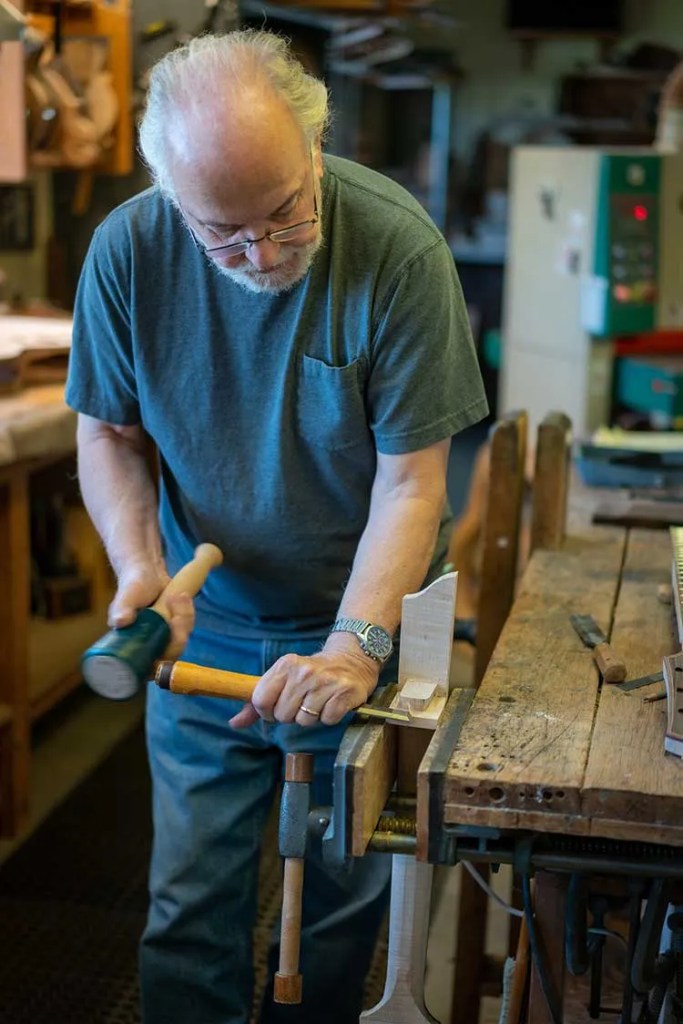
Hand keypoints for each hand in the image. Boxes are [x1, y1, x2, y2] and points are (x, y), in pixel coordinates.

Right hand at [108, 562, 193, 660]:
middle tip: (175, 605)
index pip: (151, 668)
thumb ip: (122, 609)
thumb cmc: (131, 586)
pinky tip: (182, 596)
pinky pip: (187, 626)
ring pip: (181, 639)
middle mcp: (149, 647)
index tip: (168, 635)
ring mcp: (164, 639)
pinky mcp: (175, 628)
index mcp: (133, 648)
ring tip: (177, 596)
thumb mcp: (126, 596)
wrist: (145, 572)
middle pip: (171, 654)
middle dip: (178, 631)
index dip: (163, 658)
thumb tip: (120, 622)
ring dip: (184, 617)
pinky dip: (187, 611)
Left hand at [229, 641, 380, 728]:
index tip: (277, 706)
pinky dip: (329, 717)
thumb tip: (234, 723)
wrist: (351, 662)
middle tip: (303, 702)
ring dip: (311, 717)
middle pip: (282, 715)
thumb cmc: (310, 675)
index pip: (260, 700)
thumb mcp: (283, 679)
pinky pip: (326, 720)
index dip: (266, 711)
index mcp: (285, 665)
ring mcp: (325, 682)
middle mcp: (304, 671)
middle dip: (290, 715)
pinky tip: (332, 703)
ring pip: (304, 721)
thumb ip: (257, 702)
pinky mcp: (343, 693)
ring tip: (318, 702)